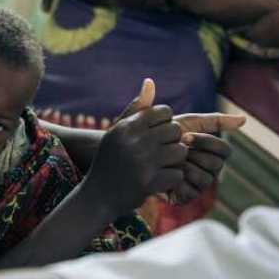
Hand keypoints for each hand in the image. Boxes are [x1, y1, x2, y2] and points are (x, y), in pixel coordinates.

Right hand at [85, 79, 186, 214]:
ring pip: (180, 152)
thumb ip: (136, 108)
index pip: (164, 112)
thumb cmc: (110, 159)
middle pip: (175, 130)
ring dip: (175, 160)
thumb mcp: (118, 132)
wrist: (97, 196)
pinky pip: (177, 174)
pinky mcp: (149, 183)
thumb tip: (150, 82)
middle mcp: (134, 142)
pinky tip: (160, 179)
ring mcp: (142, 163)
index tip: (158, 133)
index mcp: (127, 127)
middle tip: (163, 150)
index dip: (166, 122)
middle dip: (173, 140)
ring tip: (163, 164)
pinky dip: (172, 178)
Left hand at [168, 112, 244, 203]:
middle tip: (177, 151)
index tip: (186, 136)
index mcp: (212, 153)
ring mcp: (199, 185)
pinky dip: (178, 182)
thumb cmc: (162, 135)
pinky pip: (192, 192)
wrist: (137, 152)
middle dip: (195, 155)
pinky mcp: (186, 197)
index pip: (225, 150)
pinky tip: (166, 174)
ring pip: (207, 179)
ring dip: (187, 168)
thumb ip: (215, 119)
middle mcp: (209, 170)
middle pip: (217, 165)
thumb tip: (245, 118)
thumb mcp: (188, 122)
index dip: (207, 142)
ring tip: (171, 162)